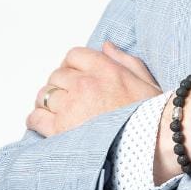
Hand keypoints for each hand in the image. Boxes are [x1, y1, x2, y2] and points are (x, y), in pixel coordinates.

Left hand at [26, 39, 162, 136]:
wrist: (154, 143)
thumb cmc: (153, 117)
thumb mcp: (145, 81)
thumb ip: (124, 60)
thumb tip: (106, 46)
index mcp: (105, 69)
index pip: (74, 56)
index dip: (72, 65)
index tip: (74, 76)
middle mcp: (85, 84)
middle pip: (56, 75)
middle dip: (60, 85)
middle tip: (67, 98)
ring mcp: (71, 106)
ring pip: (44, 95)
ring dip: (47, 102)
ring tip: (55, 112)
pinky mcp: (61, 129)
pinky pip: (36, 118)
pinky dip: (36, 120)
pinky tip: (43, 124)